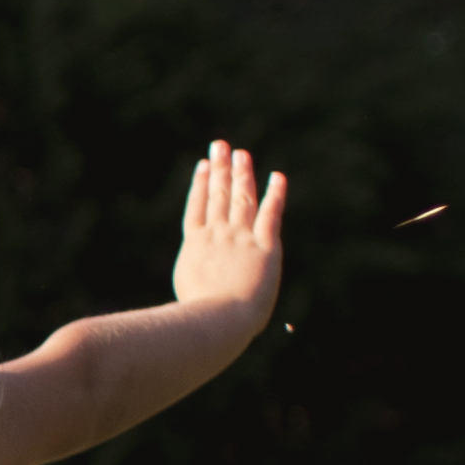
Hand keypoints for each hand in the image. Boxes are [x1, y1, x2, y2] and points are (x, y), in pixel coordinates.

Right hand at [172, 139, 287, 315]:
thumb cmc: (199, 317)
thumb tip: (192, 286)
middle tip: (220, 146)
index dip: (201, 184)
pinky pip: (271, 213)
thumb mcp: (187, 293)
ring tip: (241, 153)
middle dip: (220, 168)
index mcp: (195, 245)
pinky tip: (277, 177)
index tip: (204, 165)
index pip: (197, 207)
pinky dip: (275, 194)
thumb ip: (193, 278)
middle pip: (218, 194)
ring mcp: (240, 238)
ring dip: (242, 173)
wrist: (218, 318)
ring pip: (241, 197)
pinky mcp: (264, 246)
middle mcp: (216, 234)